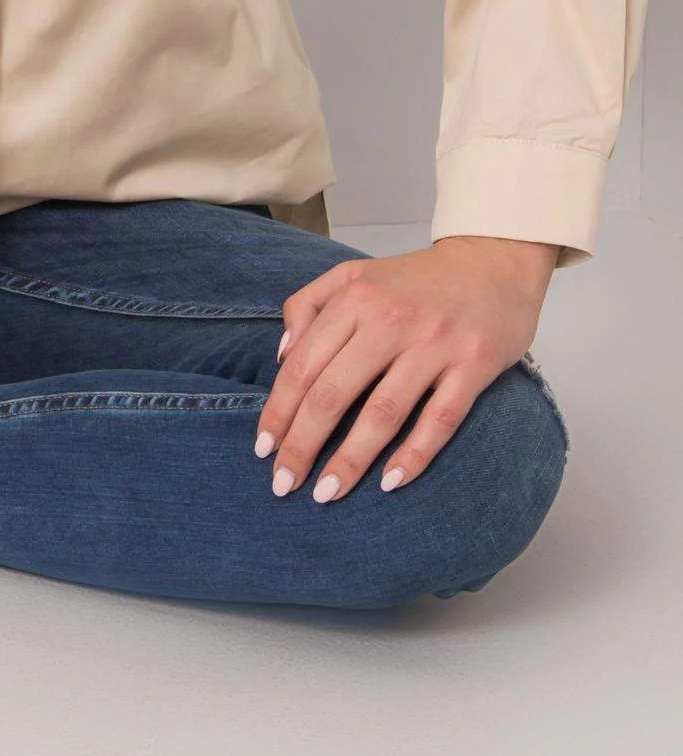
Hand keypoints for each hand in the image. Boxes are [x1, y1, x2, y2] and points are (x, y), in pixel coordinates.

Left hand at [254, 235, 559, 503]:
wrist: (493, 262)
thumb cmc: (415, 280)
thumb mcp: (354, 275)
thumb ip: (309, 305)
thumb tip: (282, 354)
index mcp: (356, 297)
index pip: (304, 363)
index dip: (279, 410)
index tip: (262, 449)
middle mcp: (391, 319)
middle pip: (334, 392)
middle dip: (303, 444)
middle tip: (284, 484)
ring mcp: (434, 343)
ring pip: (383, 412)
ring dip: (351, 460)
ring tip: (327, 493)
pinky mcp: (473, 364)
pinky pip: (440, 418)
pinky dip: (415, 454)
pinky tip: (390, 483)